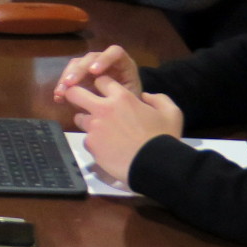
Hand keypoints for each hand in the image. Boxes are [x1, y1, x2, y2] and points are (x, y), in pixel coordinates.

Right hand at [51, 45, 142, 102]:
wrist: (127, 112)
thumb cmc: (132, 105)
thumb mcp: (131, 101)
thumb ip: (120, 96)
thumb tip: (102, 97)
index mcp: (123, 64)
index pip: (115, 53)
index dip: (104, 59)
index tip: (94, 72)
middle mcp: (106, 61)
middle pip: (90, 58)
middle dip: (79, 70)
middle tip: (69, 83)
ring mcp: (92, 67)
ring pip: (77, 64)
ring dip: (67, 77)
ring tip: (60, 93)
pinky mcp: (82, 75)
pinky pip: (70, 76)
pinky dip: (63, 86)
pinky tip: (58, 97)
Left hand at [64, 79, 182, 185]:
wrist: (156, 166)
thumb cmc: (164, 138)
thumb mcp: (171, 113)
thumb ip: (158, 99)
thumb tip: (145, 96)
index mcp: (122, 97)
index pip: (101, 80)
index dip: (102, 85)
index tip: (105, 92)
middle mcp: (103, 108)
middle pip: (75, 93)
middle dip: (75, 95)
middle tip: (83, 103)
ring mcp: (94, 127)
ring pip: (79, 118)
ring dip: (87, 121)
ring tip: (101, 131)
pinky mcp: (91, 144)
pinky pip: (86, 139)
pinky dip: (94, 142)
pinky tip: (106, 148)